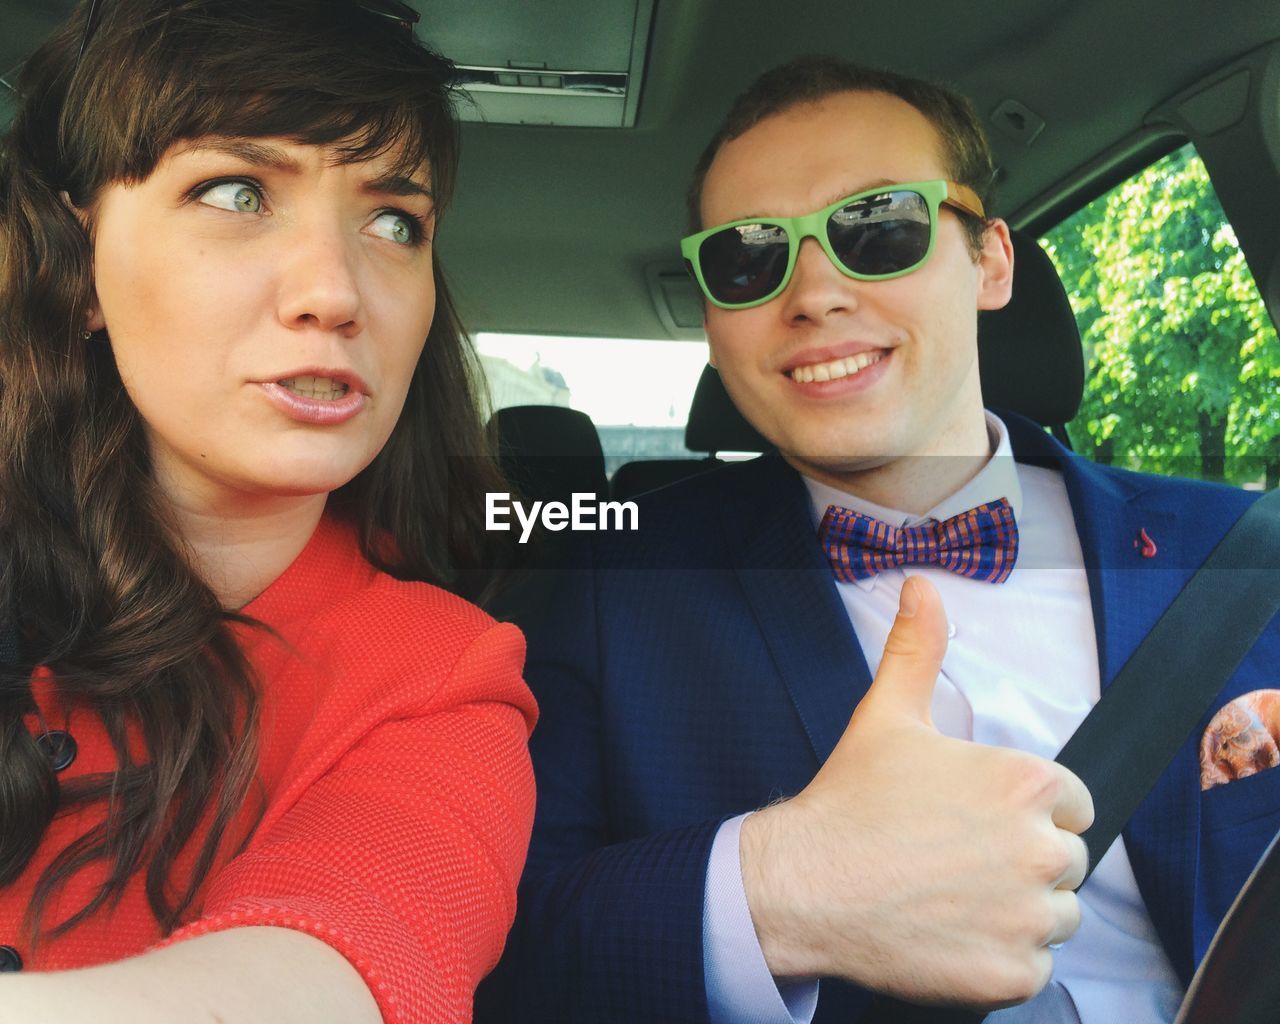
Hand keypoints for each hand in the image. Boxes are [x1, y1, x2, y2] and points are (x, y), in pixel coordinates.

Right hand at [739, 576, 1092, 1007]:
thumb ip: (917, 648)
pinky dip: (999, 958)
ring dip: (1016, 912)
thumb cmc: (849, 804)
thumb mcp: (886, 714)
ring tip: (951, 897)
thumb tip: (923, 587)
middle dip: (1020, 861)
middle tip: (955, 860)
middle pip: (1066, 861)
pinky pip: (1033, 967)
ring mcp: (1029, 917)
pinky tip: (949, 933)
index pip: (1070, 803)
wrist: (804, 885)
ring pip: (1056, 916)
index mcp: (1025, 784)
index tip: (975, 821)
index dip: (1022, 811)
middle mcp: (1040, 850)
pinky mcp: (1013, 973)